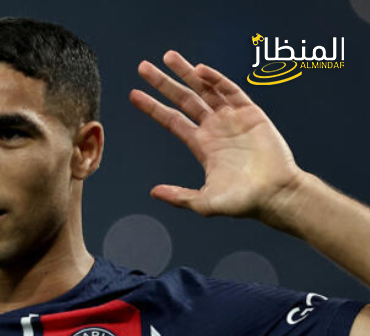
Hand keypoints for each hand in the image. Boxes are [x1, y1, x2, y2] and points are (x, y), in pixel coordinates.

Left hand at [130, 50, 304, 220]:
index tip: (133, 94)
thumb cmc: (243, 202)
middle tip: (143, 67)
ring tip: (168, 56)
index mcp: (201, 145)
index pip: (171, 120)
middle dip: (163, 83)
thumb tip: (154, 192)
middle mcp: (214, 128)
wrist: (277, 195)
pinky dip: (217, 80)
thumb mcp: (205, 203)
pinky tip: (201, 71)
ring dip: (187, 73)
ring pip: (205, 89)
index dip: (153, 107)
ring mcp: (232, 119)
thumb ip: (179, 197)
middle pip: (183, 99)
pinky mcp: (252, 114)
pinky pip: (231, 91)